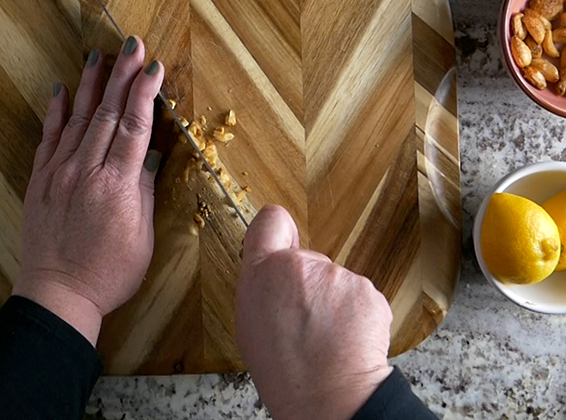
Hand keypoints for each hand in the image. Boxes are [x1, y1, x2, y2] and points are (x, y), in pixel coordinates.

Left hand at [13, 36, 163, 345]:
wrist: (58, 293)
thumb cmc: (109, 272)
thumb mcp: (141, 236)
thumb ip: (145, 189)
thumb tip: (152, 152)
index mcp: (118, 185)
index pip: (136, 127)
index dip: (146, 93)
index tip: (154, 68)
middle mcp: (87, 171)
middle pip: (109, 114)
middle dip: (122, 75)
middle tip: (132, 44)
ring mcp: (59, 173)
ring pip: (78, 119)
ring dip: (91, 85)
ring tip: (99, 56)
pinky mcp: (40, 180)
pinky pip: (48, 138)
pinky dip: (56, 112)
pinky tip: (61, 90)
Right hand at [235, 206, 393, 419]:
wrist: (326, 396)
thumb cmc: (284, 370)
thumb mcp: (250, 322)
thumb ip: (261, 285)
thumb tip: (272, 272)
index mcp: (261, 272)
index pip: (270, 220)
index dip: (278, 230)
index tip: (284, 240)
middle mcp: (298, 264)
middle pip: (306, 259)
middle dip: (308, 283)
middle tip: (304, 319)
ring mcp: (336, 275)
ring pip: (335, 281)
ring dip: (333, 301)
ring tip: (326, 335)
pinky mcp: (367, 289)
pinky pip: (359, 296)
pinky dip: (356, 314)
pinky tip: (346, 337)